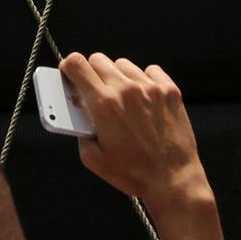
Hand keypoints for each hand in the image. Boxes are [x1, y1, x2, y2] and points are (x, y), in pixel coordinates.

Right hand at [61, 53, 209, 213]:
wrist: (172, 179)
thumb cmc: (132, 173)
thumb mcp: (92, 158)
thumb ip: (78, 130)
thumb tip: (78, 109)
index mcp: (103, 105)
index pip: (76, 64)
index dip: (68, 66)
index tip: (69, 73)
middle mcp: (126, 90)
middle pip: (97, 60)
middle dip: (92, 74)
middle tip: (95, 93)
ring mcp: (150, 88)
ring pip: (122, 65)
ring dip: (117, 77)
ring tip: (122, 100)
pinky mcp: (169, 90)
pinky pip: (149, 71)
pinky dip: (143, 80)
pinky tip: (143, 98)